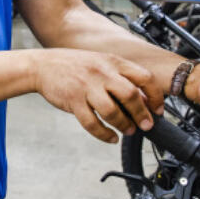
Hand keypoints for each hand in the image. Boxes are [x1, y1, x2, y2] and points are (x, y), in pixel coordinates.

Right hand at [33, 49, 164, 143]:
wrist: (42, 66)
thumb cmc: (73, 65)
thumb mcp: (100, 63)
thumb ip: (120, 76)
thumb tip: (143, 98)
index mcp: (112, 61)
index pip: (144, 78)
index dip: (155, 96)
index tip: (157, 110)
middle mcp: (101, 73)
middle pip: (130, 95)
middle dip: (142, 115)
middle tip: (146, 125)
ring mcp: (86, 87)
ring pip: (112, 111)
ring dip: (124, 125)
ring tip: (128, 130)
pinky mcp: (73, 101)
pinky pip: (92, 123)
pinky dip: (104, 134)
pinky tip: (110, 137)